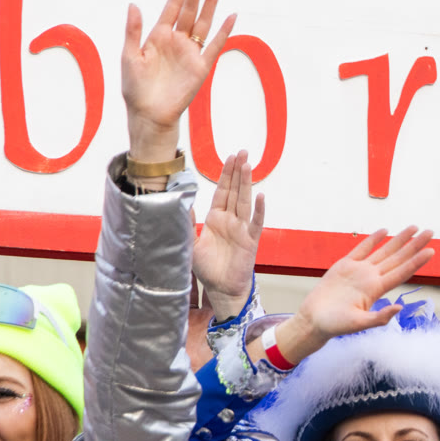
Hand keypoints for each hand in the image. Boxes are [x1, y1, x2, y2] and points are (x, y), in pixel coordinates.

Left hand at [121, 0, 235, 165]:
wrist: (149, 114)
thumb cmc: (135, 88)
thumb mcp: (129, 56)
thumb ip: (133, 30)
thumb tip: (134, 4)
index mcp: (158, 35)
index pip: (173, 6)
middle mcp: (177, 40)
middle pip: (190, 9)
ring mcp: (190, 52)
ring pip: (204, 22)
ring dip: (211, 3)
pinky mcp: (201, 67)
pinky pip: (215, 46)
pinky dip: (223, 32)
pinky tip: (230, 17)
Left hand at [194, 151, 264, 320]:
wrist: (220, 288)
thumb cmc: (207, 267)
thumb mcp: (190, 242)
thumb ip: (186, 223)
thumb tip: (179, 202)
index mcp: (217, 219)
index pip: (222, 191)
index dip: (226, 174)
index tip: (229, 158)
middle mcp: (231, 221)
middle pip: (235, 191)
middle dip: (238, 171)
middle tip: (242, 152)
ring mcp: (242, 229)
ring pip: (244, 201)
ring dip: (247, 183)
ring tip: (248, 165)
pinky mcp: (250, 241)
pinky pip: (255, 223)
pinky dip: (259, 210)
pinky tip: (261, 197)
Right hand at [275, 227, 434, 362]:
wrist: (313, 320)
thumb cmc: (334, 325)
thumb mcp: (358, 324)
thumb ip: (379, 317)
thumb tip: (399, 309)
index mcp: (376, 290)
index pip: (402, 272)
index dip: (417, 261)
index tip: (431, 251)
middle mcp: (371, 278)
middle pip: (398, 258)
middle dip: (414, 245)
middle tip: (430, 231)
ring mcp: (359, 270)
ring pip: (383, 251)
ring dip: (399, 239)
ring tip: (413, 228)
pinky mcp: (344, 266)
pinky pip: (362, 249)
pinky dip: (373, 239)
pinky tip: (384, 231)